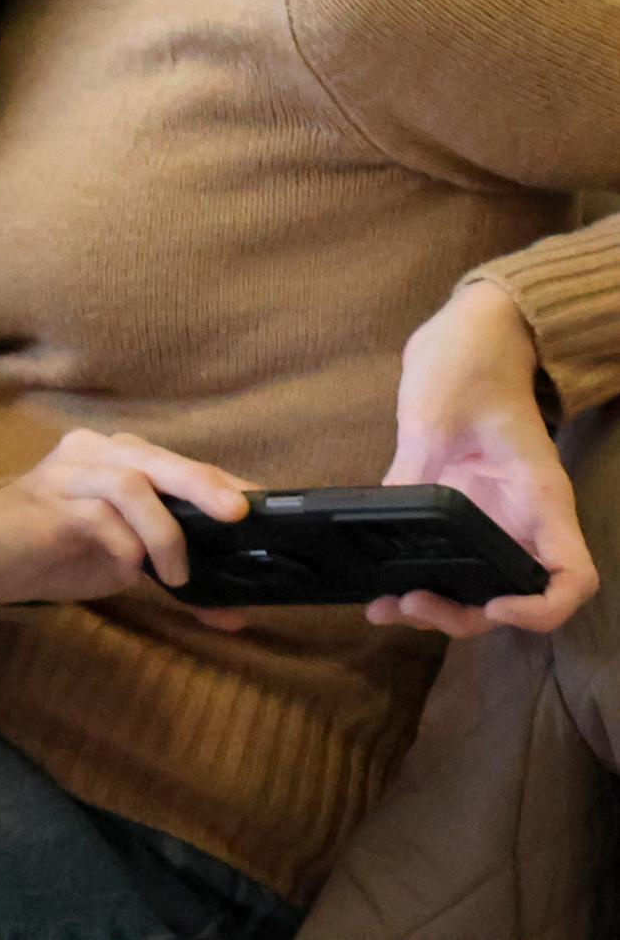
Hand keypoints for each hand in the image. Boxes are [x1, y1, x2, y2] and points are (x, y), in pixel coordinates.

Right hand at [0, 428, 257, 610]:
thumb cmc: (57, 548)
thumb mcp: (124, 560)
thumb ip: (173, 575)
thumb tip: (234, 612)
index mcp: (118, 457)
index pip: (182, 465)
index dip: (226, 484)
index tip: (266, 511)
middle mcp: (93, 453)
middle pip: (158, 460)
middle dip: (203, 486)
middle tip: (237, 515)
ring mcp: (67, 475)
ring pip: (131, 484)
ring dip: (164, 533)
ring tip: (176, 576)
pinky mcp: (48, 506)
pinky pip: (98, 518)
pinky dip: (124, 547)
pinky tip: (127, 570)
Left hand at [375, 279, 596, 637]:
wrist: (471, 336)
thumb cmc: (468, 367)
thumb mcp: (435, 418)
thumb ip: (415, 474)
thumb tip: (389, 522)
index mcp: (539, 500)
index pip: (570, 578)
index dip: (539, 608)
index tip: (492, 606)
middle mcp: (523, 518)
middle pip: (516, 595)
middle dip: (466, 615)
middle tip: (410, 606)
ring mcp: (494, 515)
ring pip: (482, 584)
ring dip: (442, 607)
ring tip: (387, 608)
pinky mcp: (461, 506)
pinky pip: (450, 557)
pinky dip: (422, 578)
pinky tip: (381, 589)